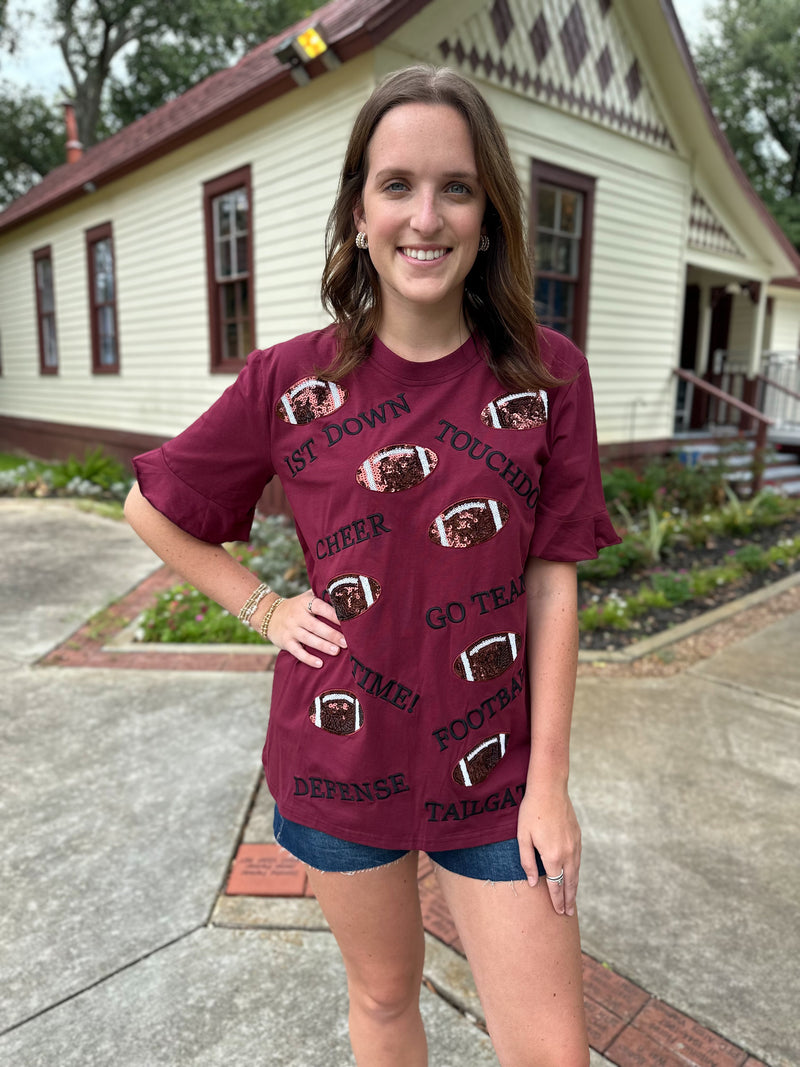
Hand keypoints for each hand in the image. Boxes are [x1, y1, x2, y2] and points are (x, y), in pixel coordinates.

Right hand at [262, 590, 346, 667]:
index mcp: (305, 603)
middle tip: (346, 642)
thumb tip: (346, 596)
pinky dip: (308, 658)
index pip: (320, 607)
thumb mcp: (307, 597)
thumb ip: (323, 595)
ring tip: (336, 651)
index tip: (346, 621)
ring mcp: (291, 629)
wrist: (270, 615)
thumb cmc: (298, 607)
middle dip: (331, 634)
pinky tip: (319, 664)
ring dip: (322, 646)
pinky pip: (297, 652)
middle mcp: (297, 616)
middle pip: (315, 626)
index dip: (333, 614)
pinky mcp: (285, 642)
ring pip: (308, 639)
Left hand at [516, 784, 580, 916]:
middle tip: (568, 914)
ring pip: (576, 872)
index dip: (557, 901)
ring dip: (574, 888)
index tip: (559, 912)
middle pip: (570, 883)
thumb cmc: (531, 812)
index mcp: (552, 856)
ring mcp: (575, 845)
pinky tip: (573, 876)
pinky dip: (576, 873)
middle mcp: (567, 854)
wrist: (550, 789)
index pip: (556, 886)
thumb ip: (528, 862)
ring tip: (572, 900)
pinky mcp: (578, 836)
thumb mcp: (523, 837)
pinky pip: (578, 860)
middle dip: (569, 900)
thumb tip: (534, 883)